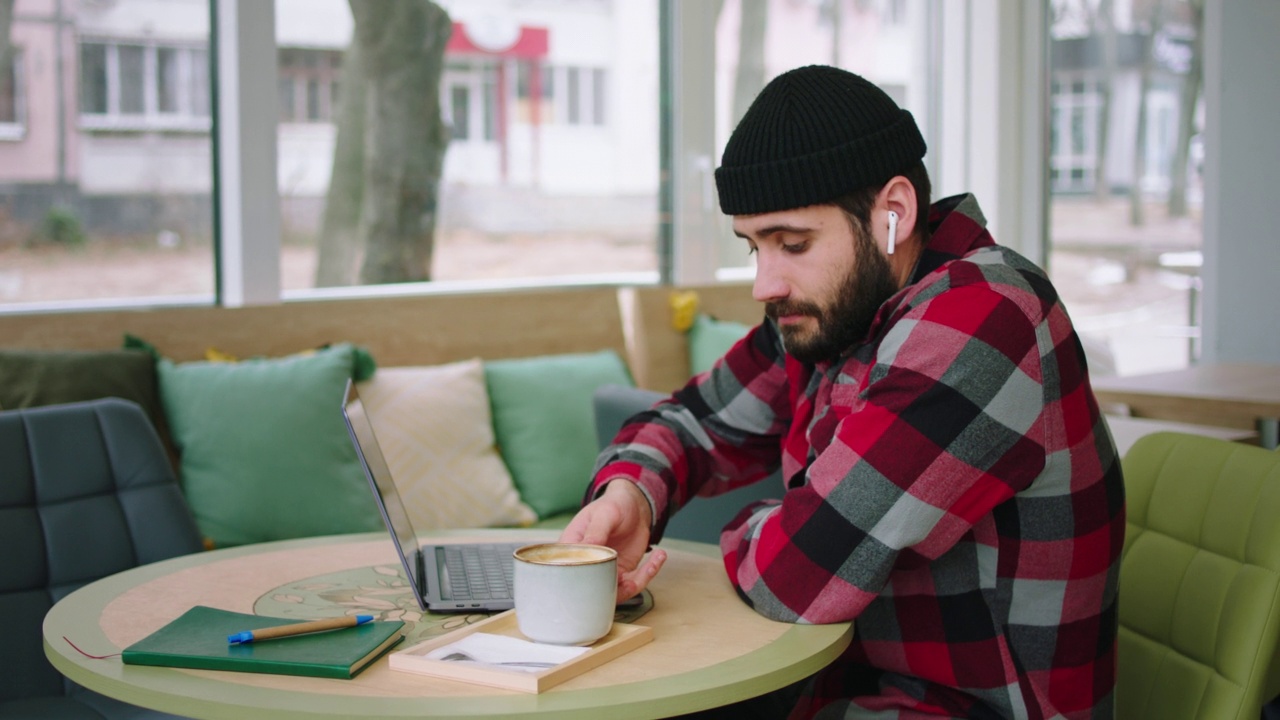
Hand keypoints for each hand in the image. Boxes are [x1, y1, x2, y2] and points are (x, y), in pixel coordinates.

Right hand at [559, 479, 667, 602]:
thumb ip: (596, 531)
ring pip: (614, 592)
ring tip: (652, 564)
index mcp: (573, 550)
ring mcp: (605, 571)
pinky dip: (649, 574)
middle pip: (591, 590)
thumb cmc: (613, 505)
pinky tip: (660, 556)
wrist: (633, 506)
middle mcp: (587, 565)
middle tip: (630, 579)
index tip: (603, 573)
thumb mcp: (604, 514)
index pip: (569, 571)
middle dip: (612, 590)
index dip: (581, 580)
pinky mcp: (623, 573)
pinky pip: (634, 584)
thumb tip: (587, 548)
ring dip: (636, 583)